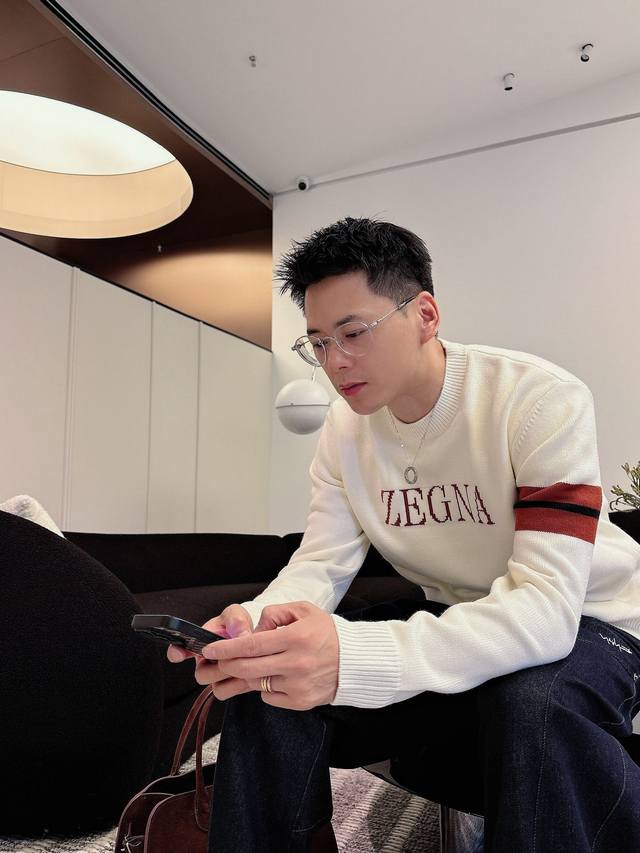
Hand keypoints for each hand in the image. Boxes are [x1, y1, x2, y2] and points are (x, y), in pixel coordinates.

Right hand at [166, 604, 253, 697]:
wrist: (249, 635)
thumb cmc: (236, 623)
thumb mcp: (236, 615)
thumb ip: (236, 622)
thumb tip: (242, 636)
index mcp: (200, 642)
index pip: (179, 649)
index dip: (176, 653)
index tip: (178, 654)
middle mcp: (203, 661)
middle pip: (201, 674)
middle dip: (219, 667)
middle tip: (233, 656)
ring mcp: (214, 675)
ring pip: (213, 686)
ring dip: (230, 675)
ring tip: (244, 662)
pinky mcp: (225, 686)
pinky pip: (225, 691)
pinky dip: (237, 684)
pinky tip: (248, 673)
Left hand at [201, 601, 338, 709]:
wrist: (354, 661)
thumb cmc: (326, 633)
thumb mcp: (304, 611)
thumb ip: (276, 613)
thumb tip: (254, 628)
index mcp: (295, 638)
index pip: (251, 645)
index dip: (226, 648)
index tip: (208, 648)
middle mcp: (295, 663)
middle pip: (246, 668)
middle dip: (225, 665)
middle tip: (216, 662)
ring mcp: (297, 685)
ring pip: (255, 684)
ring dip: (242, 677)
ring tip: (239, 672)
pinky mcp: (300, 702)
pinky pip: (269, 697)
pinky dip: (264, 688)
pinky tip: (274, 677)